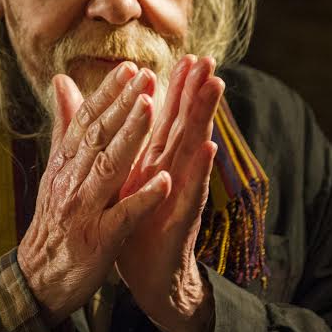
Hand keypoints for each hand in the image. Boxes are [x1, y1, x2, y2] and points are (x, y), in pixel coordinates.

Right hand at [17, 62, 172, 325]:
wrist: (40, 276)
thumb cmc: (54, 219)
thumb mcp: (56, 169)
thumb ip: (64, 125)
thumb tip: (62, 80)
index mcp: (64, 164)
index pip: (86, 121)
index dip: (108, 94)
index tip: (131, 69)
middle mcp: (71, 181)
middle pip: (98, 136)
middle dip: (123, 104)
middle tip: (146, 76)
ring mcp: (84, 210)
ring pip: (109, 167)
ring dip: (129, 136)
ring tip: (150, 108)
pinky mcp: (99, 239)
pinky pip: (123, 215)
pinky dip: (142, 197)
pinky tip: (164, 181)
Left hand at [115, 56, 223, 331]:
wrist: (146, 274)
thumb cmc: (136, 224)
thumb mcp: (125, 180)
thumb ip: (122, 146)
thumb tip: (116, 117)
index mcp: (155, 161)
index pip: (169, 119)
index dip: (177, 89)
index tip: (187, 57)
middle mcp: (172, 172)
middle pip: (185, 125)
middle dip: (197, 92)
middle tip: (209, 59)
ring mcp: (179, 193)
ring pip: (193, 149)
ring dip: (204, 118)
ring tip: (215, 87)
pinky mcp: (180, 218)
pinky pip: (190, 190)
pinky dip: (198, 169)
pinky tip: (208, 148)